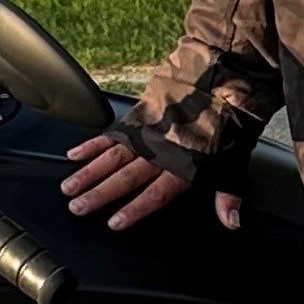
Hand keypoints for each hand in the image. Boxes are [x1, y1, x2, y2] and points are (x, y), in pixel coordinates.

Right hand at [61, 128, 243, 233]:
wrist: (220, 80)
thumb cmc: (228, 124)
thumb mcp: (234, 163)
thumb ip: (227, 197)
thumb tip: (232, 224)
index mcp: (181, 165)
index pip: (154, 193)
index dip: (134, 209)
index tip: (115, 222)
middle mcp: (159, 150)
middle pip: (125, 177)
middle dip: (99, 194)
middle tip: (77, 208)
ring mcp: (146, 133)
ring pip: (112, 156)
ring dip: (88, 172)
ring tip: (68, 187)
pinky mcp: (138, 116)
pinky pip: (111, 133)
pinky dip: (92, 144)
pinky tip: (75, 154)